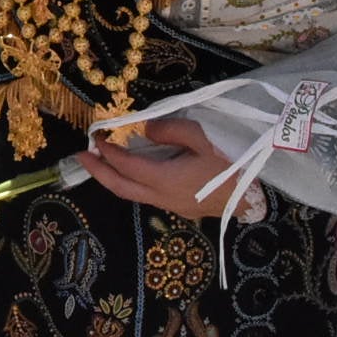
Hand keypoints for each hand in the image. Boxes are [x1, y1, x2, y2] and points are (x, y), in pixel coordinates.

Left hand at [79, 117, 241, 219]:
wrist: (257, 198)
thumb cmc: (233, 163)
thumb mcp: (203, 137)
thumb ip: (169, 130)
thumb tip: (145, 129)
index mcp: (165, 180)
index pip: (127, 166)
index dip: (108, 151)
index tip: (96, 136)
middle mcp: (162, 197)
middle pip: (121, 188)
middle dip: (98, 172)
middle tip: (79, 156)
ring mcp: (172, 206)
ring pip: (133, 195)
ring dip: (113, 178)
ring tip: (101, 161)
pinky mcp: (181, 208)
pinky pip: (147, 196)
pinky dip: (131, 183)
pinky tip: (132, 171)